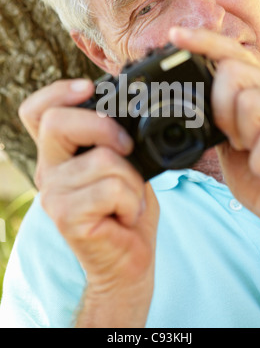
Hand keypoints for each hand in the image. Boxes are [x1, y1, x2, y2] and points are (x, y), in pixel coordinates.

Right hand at [19, 79, 158, 326]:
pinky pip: (112, 189)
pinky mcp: (67, 217)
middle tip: (126, 148)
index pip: (36, 112)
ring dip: (132, 180)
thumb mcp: (122, 166)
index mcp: (61, 155)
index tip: (88, 88)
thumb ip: (115, 142)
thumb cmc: (127, 211)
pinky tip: (125, 215)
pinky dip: (132, 201)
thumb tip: (127, 117)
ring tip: (129, 200)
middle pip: (57, 122)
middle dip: (103, 127)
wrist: (128, 261)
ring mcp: (54, 195)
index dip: (57, 92)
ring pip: (103, 159)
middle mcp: (49, 171)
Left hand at [170, 27, 259, 265]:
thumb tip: (193, 99)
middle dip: (223, 112)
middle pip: (232, 73)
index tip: (174, 35)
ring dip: (245, 140)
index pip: (233, 54)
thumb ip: (220, 118)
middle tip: (240, 140)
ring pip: (249, 103)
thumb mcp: (234, 144)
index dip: (203, 42)